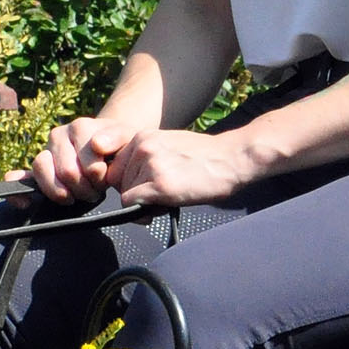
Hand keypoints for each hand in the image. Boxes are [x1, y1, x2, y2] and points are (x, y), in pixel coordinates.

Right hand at [28, 115, 141, 204]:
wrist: (109, 149)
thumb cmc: (118, 147)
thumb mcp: (126, 138)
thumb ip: (116, 137)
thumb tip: (96, 145)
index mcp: (80, 127)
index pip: (85, 161)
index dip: (97, 176)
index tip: (105, 179)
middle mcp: (58, 135)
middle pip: (66, 171)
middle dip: (84, 188)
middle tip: (95, 190)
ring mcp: (45, 151)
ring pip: (41, 170)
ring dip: (62, 192)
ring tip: (77, 196)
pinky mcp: (37, 169)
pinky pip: (18, 178)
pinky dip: (18, 192)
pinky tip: (25, 203)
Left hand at [111, 128, 255, 210]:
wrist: (233, 158)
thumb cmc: (206, 157)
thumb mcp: (168, 146)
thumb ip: (146, 159)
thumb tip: (129, 185)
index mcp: (142, 137)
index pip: (115, 168)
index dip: (129, 182)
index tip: (145, 187)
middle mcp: (142, 147)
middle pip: (117, 182)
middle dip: (134, 193)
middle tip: (161, 193)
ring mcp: (150, 165)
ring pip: (125, 195)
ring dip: (143, 202)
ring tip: (170, 195)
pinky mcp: (159, 184)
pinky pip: (132, 205)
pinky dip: (144, 211)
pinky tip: (166, 204)